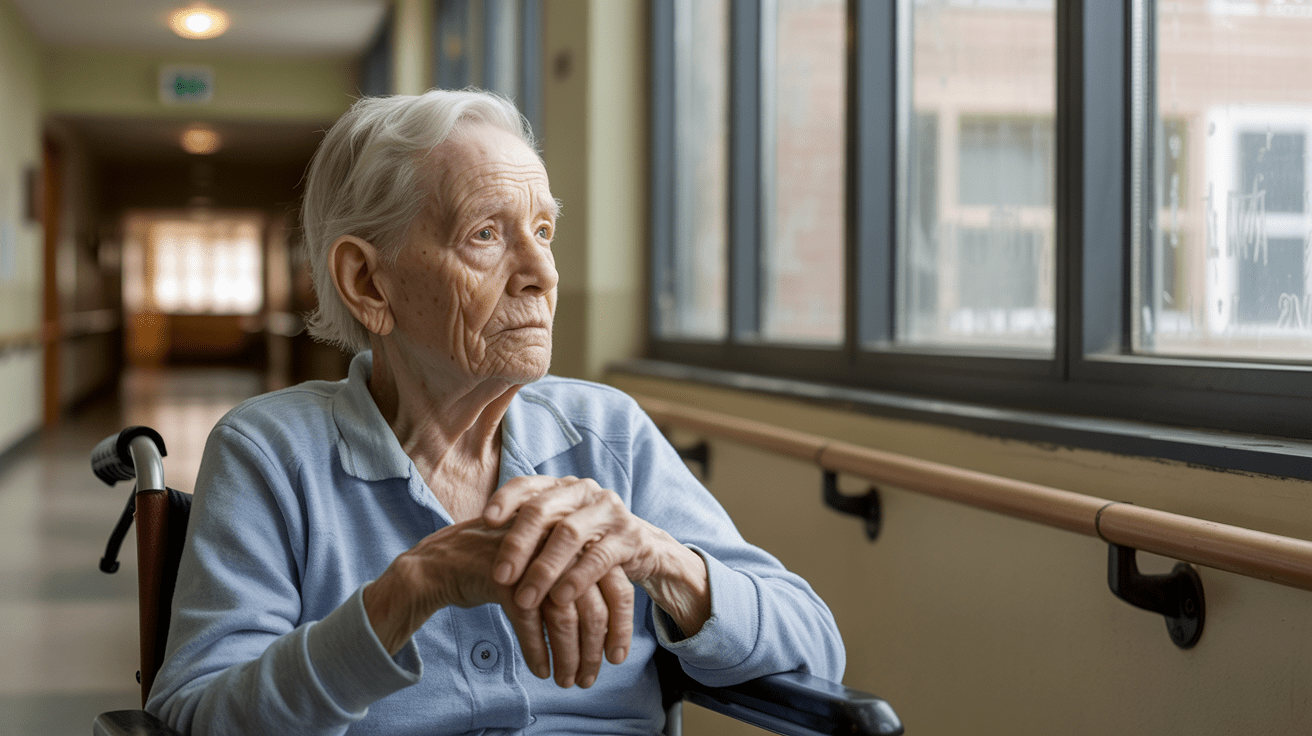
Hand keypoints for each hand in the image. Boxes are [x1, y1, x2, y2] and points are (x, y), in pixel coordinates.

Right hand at [362, 516, 632, 687]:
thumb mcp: (543, 572)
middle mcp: (559, 547)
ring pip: (563, 617)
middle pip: (593, 605)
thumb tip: (608, 627)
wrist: (440, 563)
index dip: (620, 626)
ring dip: (568, 656)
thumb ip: (574, 587)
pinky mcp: (504, 577)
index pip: (616, 585)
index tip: (617, 657)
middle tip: (591, 678)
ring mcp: (531, 561)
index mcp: (577, 542)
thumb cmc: (500, 571)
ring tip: (566, 680)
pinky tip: (540, 670)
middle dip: (594, 649)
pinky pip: (529, 622)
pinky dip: (537, 651)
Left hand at [483, 475, 710, 639]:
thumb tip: (470, 540)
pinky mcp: (629, 536)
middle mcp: (583, 491)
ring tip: (525, 599)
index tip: (485, 522)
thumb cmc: (584, 543)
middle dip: (518, 545)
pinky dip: (578, 578)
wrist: (640, 548)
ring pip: (570, 534)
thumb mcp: (554, 531)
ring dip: (545, 569)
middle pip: (543, 511)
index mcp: (560, 487)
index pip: (527, 484)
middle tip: (499, 577)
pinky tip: (561, 599)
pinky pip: (600, 556)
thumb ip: (524, 532)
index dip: (506, 500)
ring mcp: (608, 511)